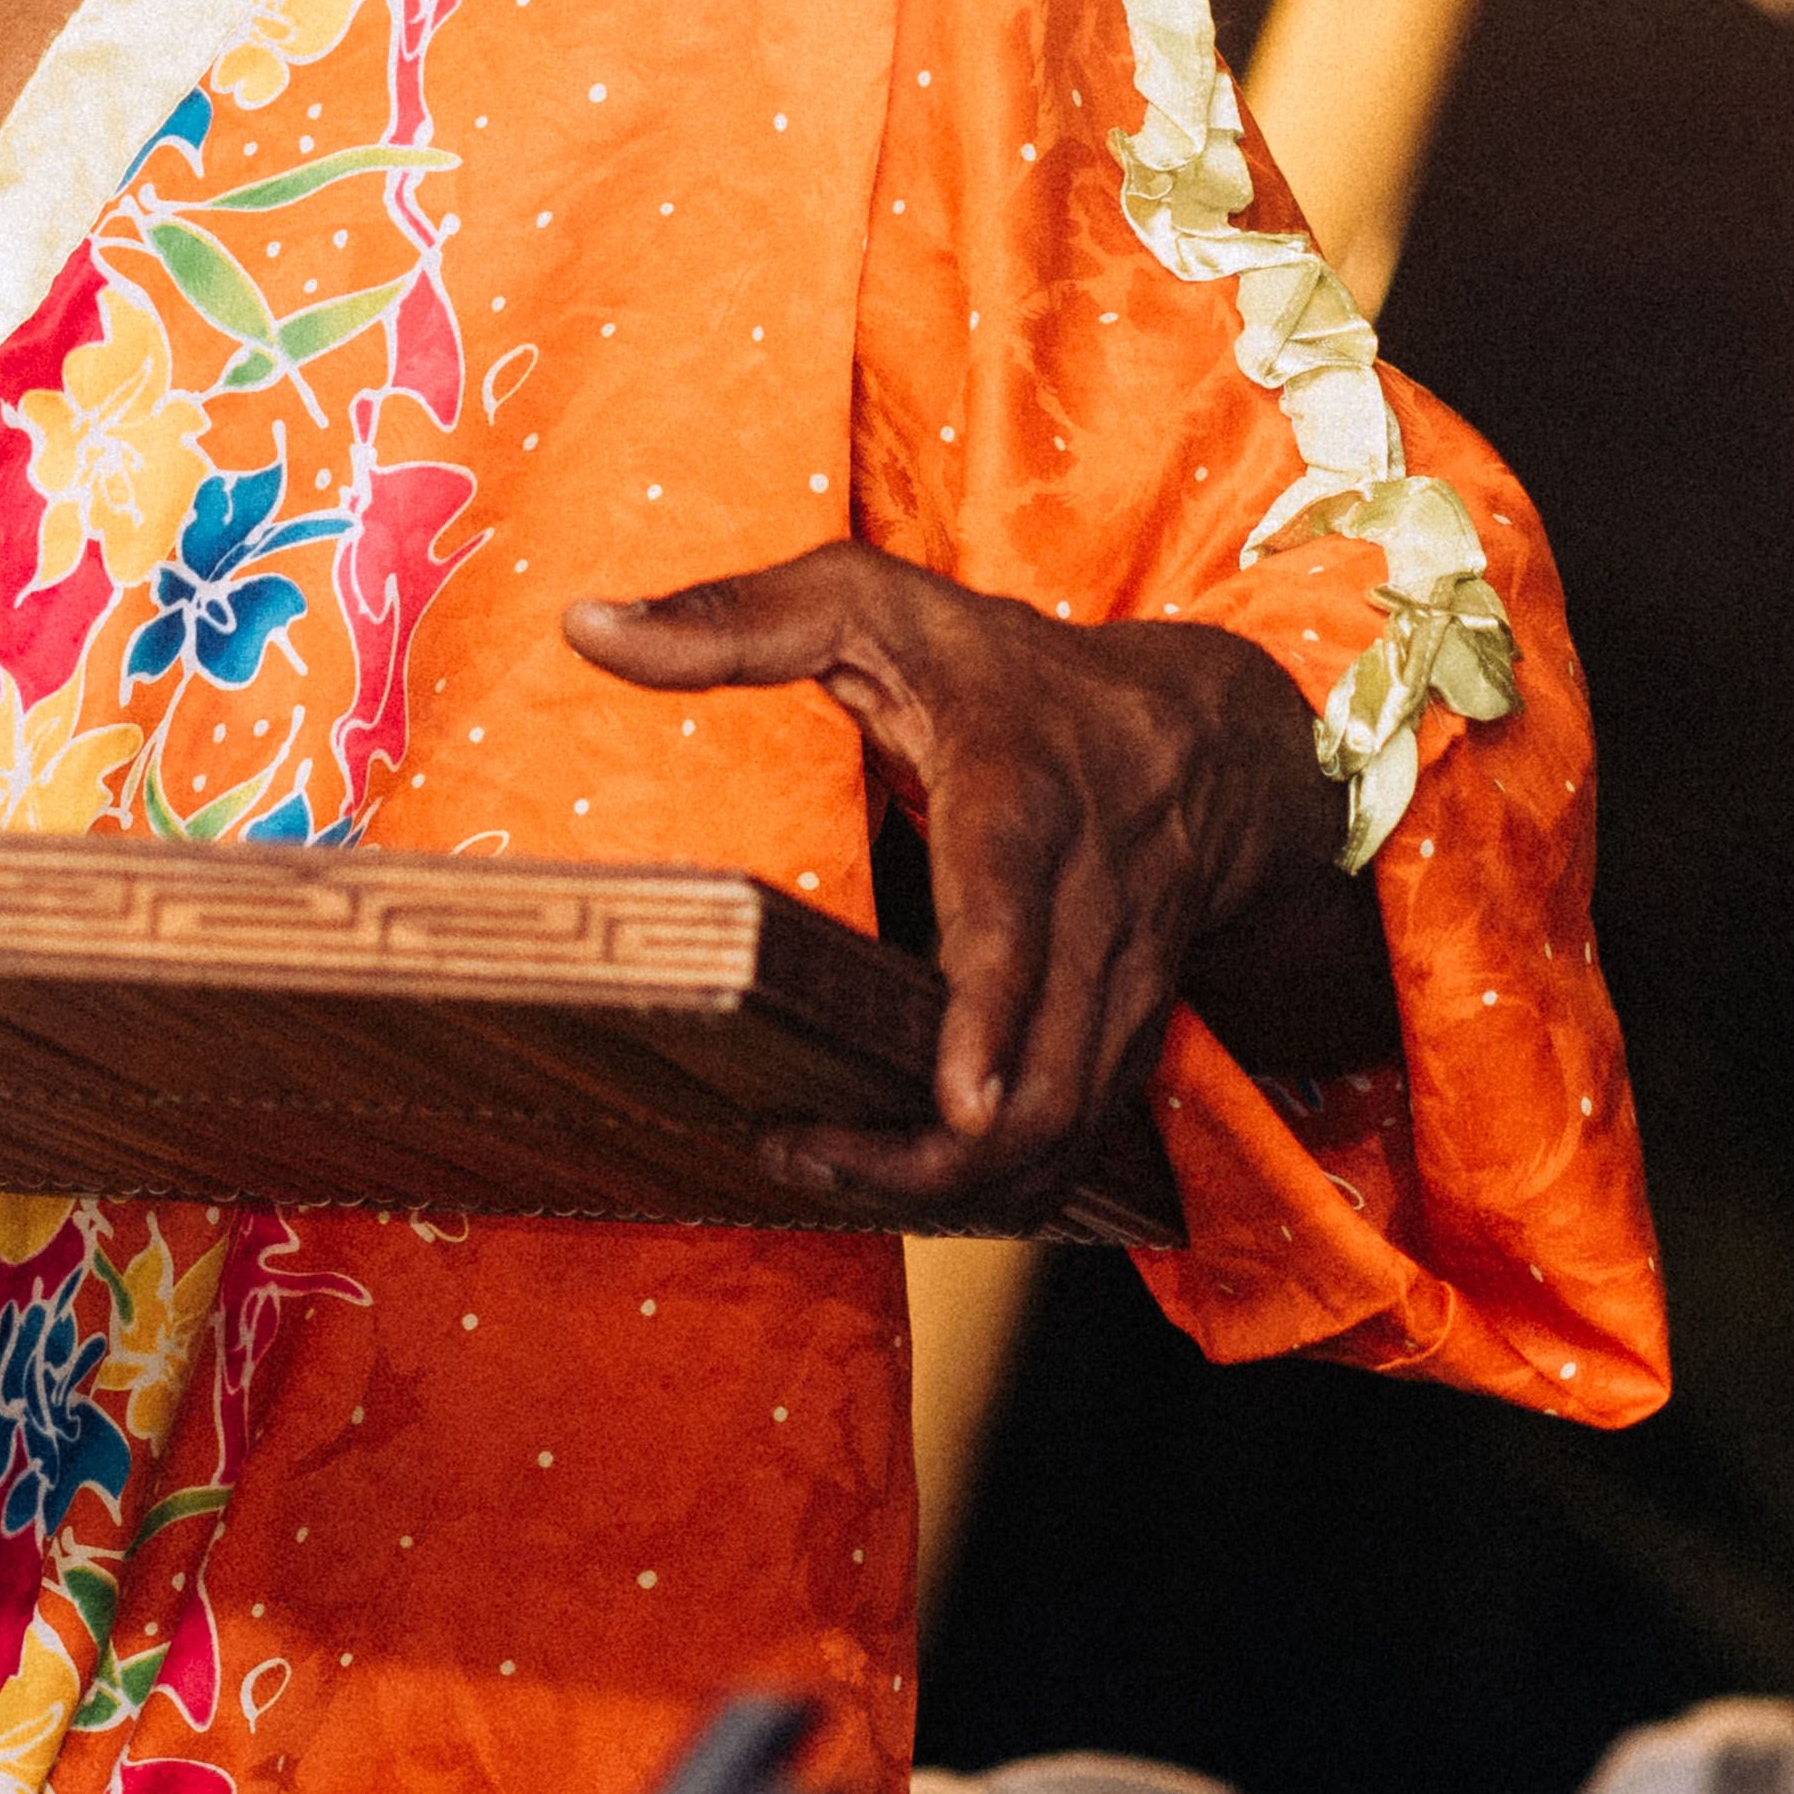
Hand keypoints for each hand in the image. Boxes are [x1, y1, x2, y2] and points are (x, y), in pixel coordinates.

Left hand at [559, 538, 1378, 1228]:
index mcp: (1021, 794)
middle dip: (933, 1150)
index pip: (1013, 910)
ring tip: (822, 1171)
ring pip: (1066, 1127)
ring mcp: (1121, 986)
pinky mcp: (1125, 1038)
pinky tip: (899, 1185)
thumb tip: (586, 625)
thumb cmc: (1006, 668)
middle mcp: (1090, 905)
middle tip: (797, 1152)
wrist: (1208, 746)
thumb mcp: (874, 605)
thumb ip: (734, 618)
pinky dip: (997, 1188)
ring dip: (956, 1186)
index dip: (991, 1013)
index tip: (958, 1102)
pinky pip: (1076, 1142)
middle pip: (1045, 1070)